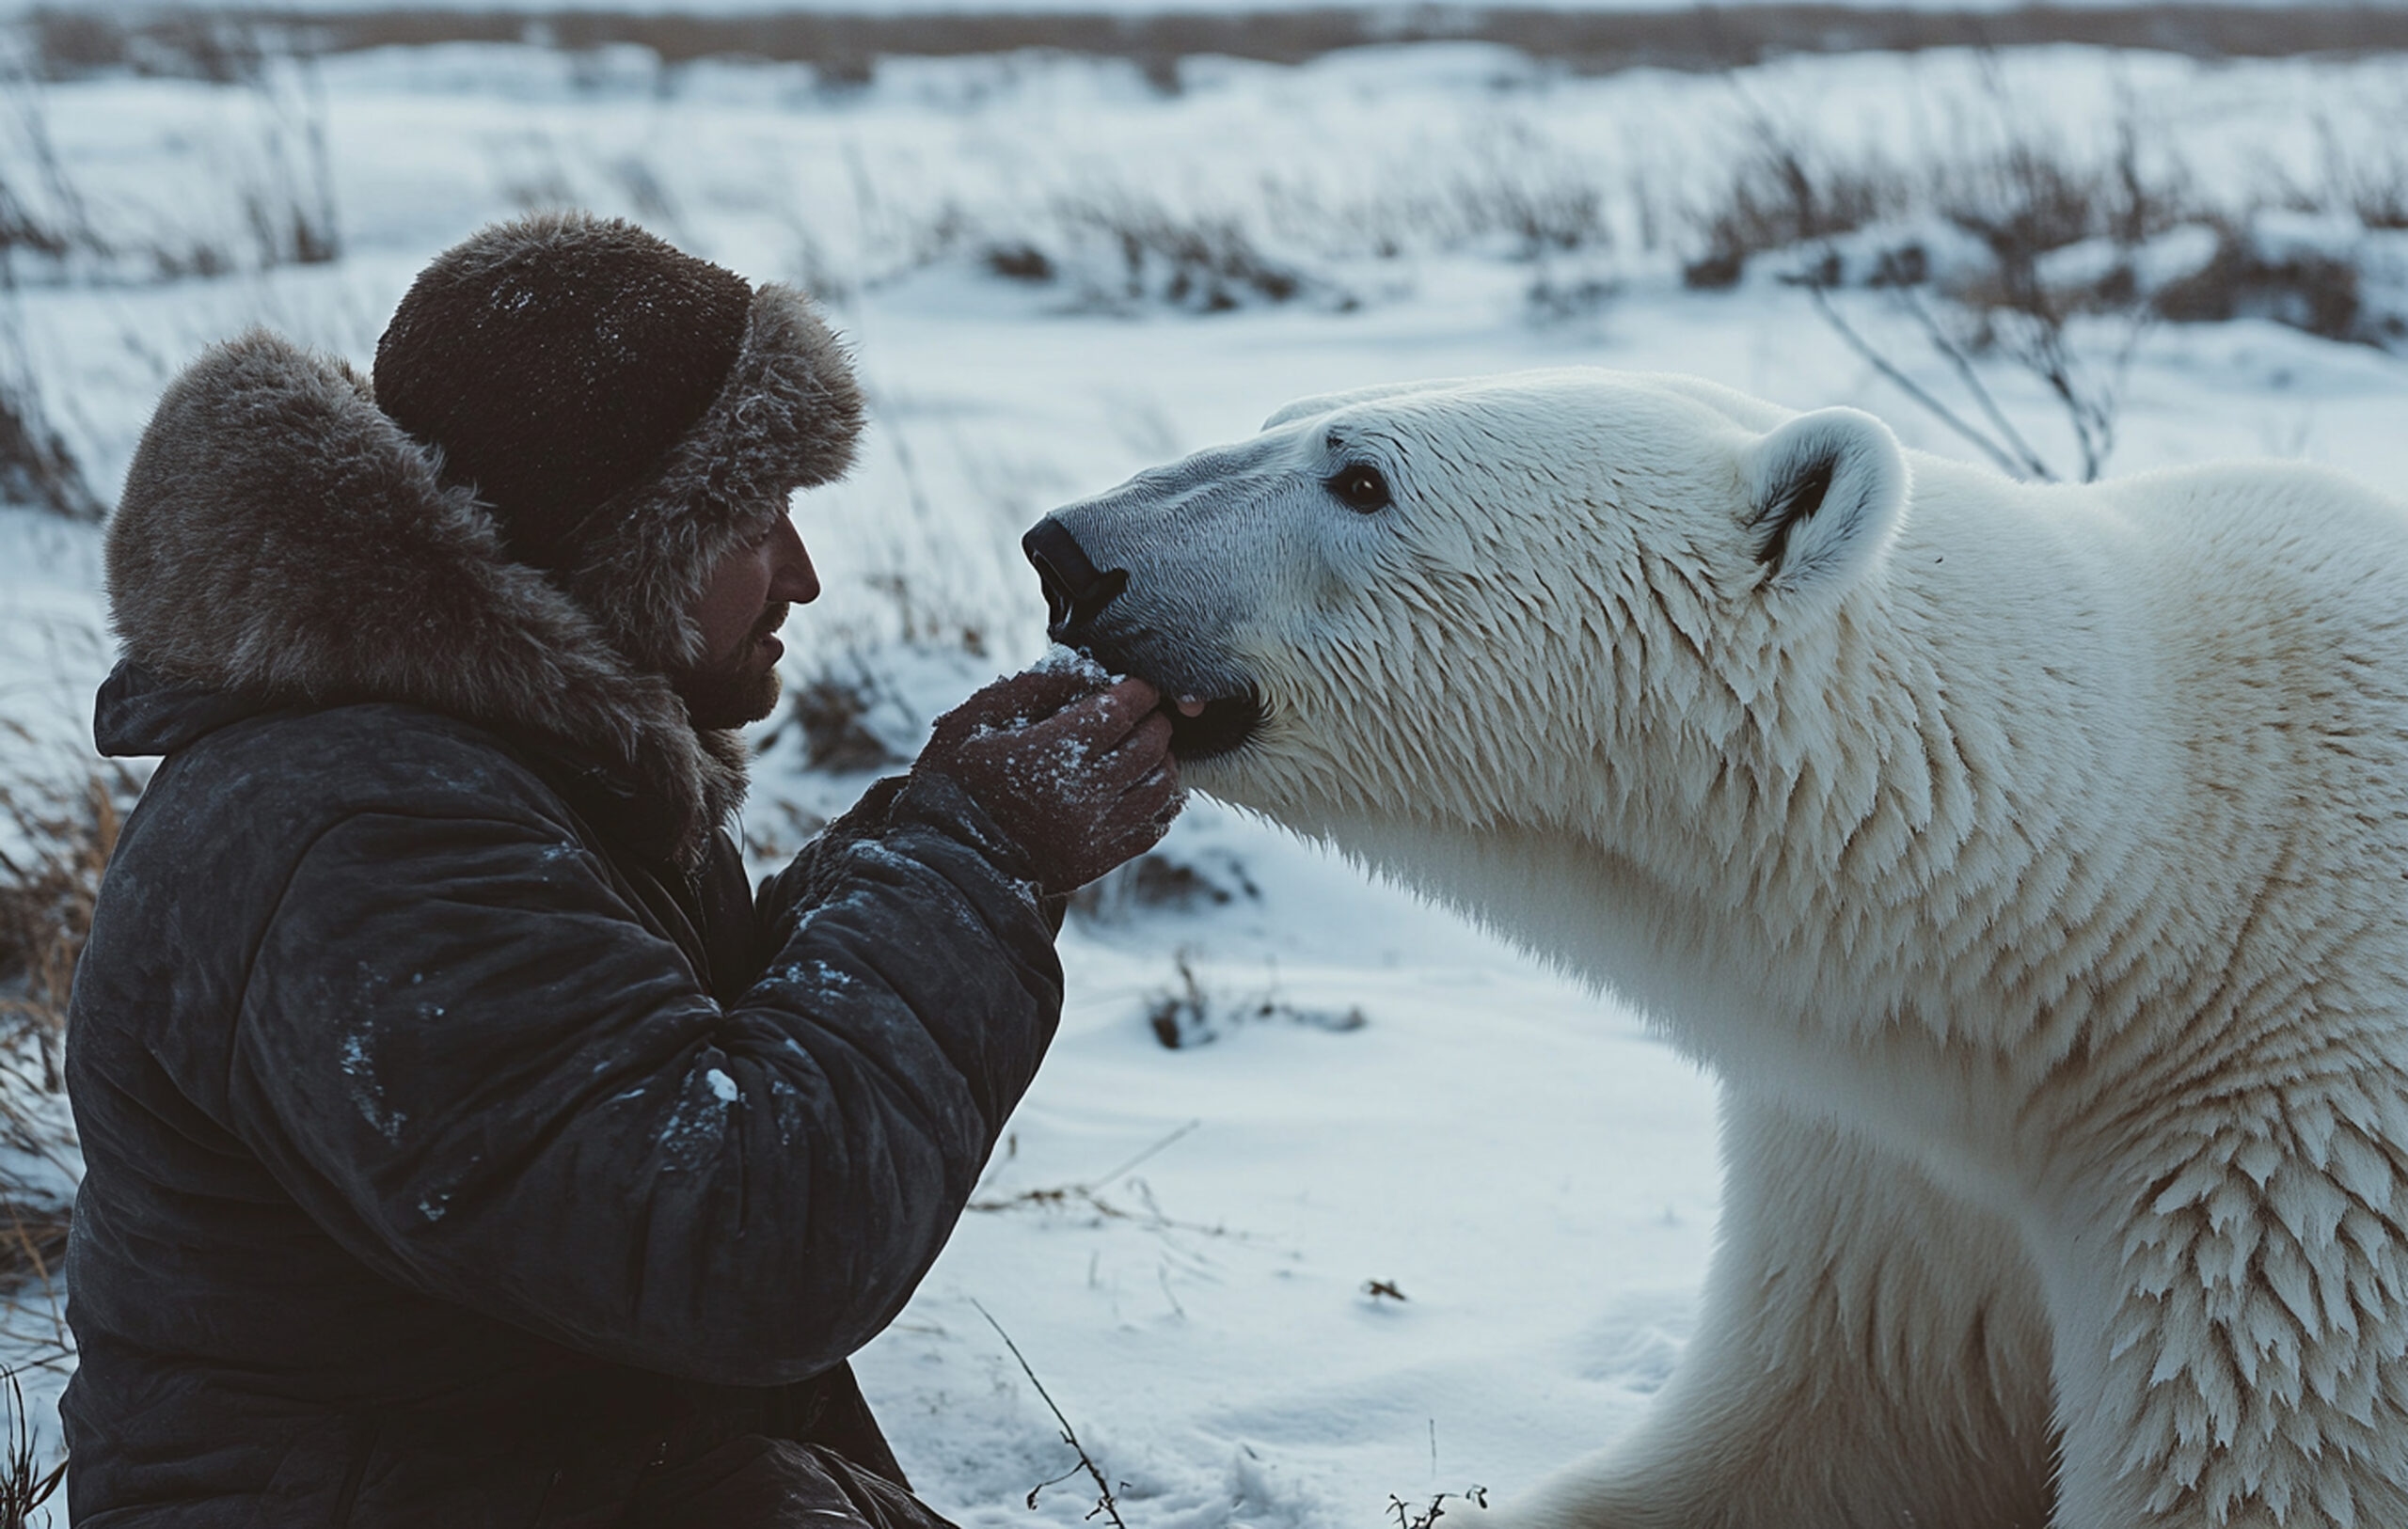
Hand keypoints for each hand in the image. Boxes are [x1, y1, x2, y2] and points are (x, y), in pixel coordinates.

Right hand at [916, 665, 1182, 893]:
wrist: (946, 861)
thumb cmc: (954, 781)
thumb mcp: (974, 722)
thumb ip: (1030, 688)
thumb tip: (1084, 669)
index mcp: (1047, 754)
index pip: (1118, 713)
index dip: (1138, 693)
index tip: (1139, 685)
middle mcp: (1079, 795)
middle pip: (1146, 747)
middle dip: (1154, 722)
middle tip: (1147, 712)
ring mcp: (1092, 833)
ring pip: (1158, 789)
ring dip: (1161, 762)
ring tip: (1149, 749)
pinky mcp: (1097, 862)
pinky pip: (1150, 829)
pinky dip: (1160, 805)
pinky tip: (1148, 789)